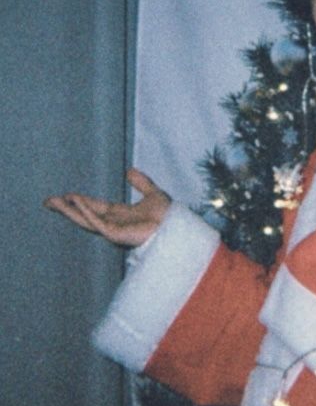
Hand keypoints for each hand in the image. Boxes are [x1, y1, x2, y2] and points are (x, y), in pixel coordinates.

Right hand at [44, 168, 170, 246]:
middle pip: (84, 215)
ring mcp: (114, 229)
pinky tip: (77, 203)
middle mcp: (114, 223)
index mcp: (121, 215)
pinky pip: (97, 223)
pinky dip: (86, 213)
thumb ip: (141, 183)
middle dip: (66, 208)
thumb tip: (130, 171)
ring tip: (54, 202)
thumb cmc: (168, 216)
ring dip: (70, 211)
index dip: (80, 201)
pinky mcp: (116, 234)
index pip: (95, 207)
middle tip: (48, 201)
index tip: (66, 195)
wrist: (177, 227)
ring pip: (86, 220)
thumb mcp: (153, 193)